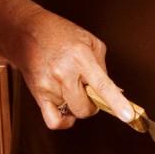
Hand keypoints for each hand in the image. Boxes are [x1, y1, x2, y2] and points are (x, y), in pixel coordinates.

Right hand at [14, 6, 134, 129]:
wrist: (26, 32)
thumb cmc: (60, 34)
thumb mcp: (89, 41)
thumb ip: (102, 67)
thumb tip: (116, 91)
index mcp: (80, 57)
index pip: (102, 85)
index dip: (116, 102)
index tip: (128, 116)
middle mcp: (64, 73)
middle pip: (86, 107)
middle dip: (93, 104)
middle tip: (89, 91)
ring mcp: (49, 85)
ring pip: (72, 112)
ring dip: (77, 104)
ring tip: (72, 87)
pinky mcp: (38, 94)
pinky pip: (54, 121)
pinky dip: (64, 121)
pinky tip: (66, 109)